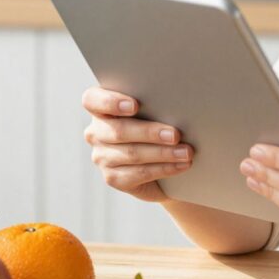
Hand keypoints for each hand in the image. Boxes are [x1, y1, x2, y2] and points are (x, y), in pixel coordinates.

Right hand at [81, 87, 193, 203]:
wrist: (161, 164)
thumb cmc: (159, 124)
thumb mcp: (155, 111)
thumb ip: (156, 104)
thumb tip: (179, 104)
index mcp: (100, 107)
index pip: (92, 100)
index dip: (110, 102)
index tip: (135, 105)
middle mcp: (96, 132)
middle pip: (118, 130)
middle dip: (150, 132)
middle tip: (176, 135)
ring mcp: (102, 157)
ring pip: (132, 154)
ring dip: (163, 153)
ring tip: (186, 152)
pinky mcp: (113, 178)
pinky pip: (139, 174)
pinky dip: (164, 168)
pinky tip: (181, 165)